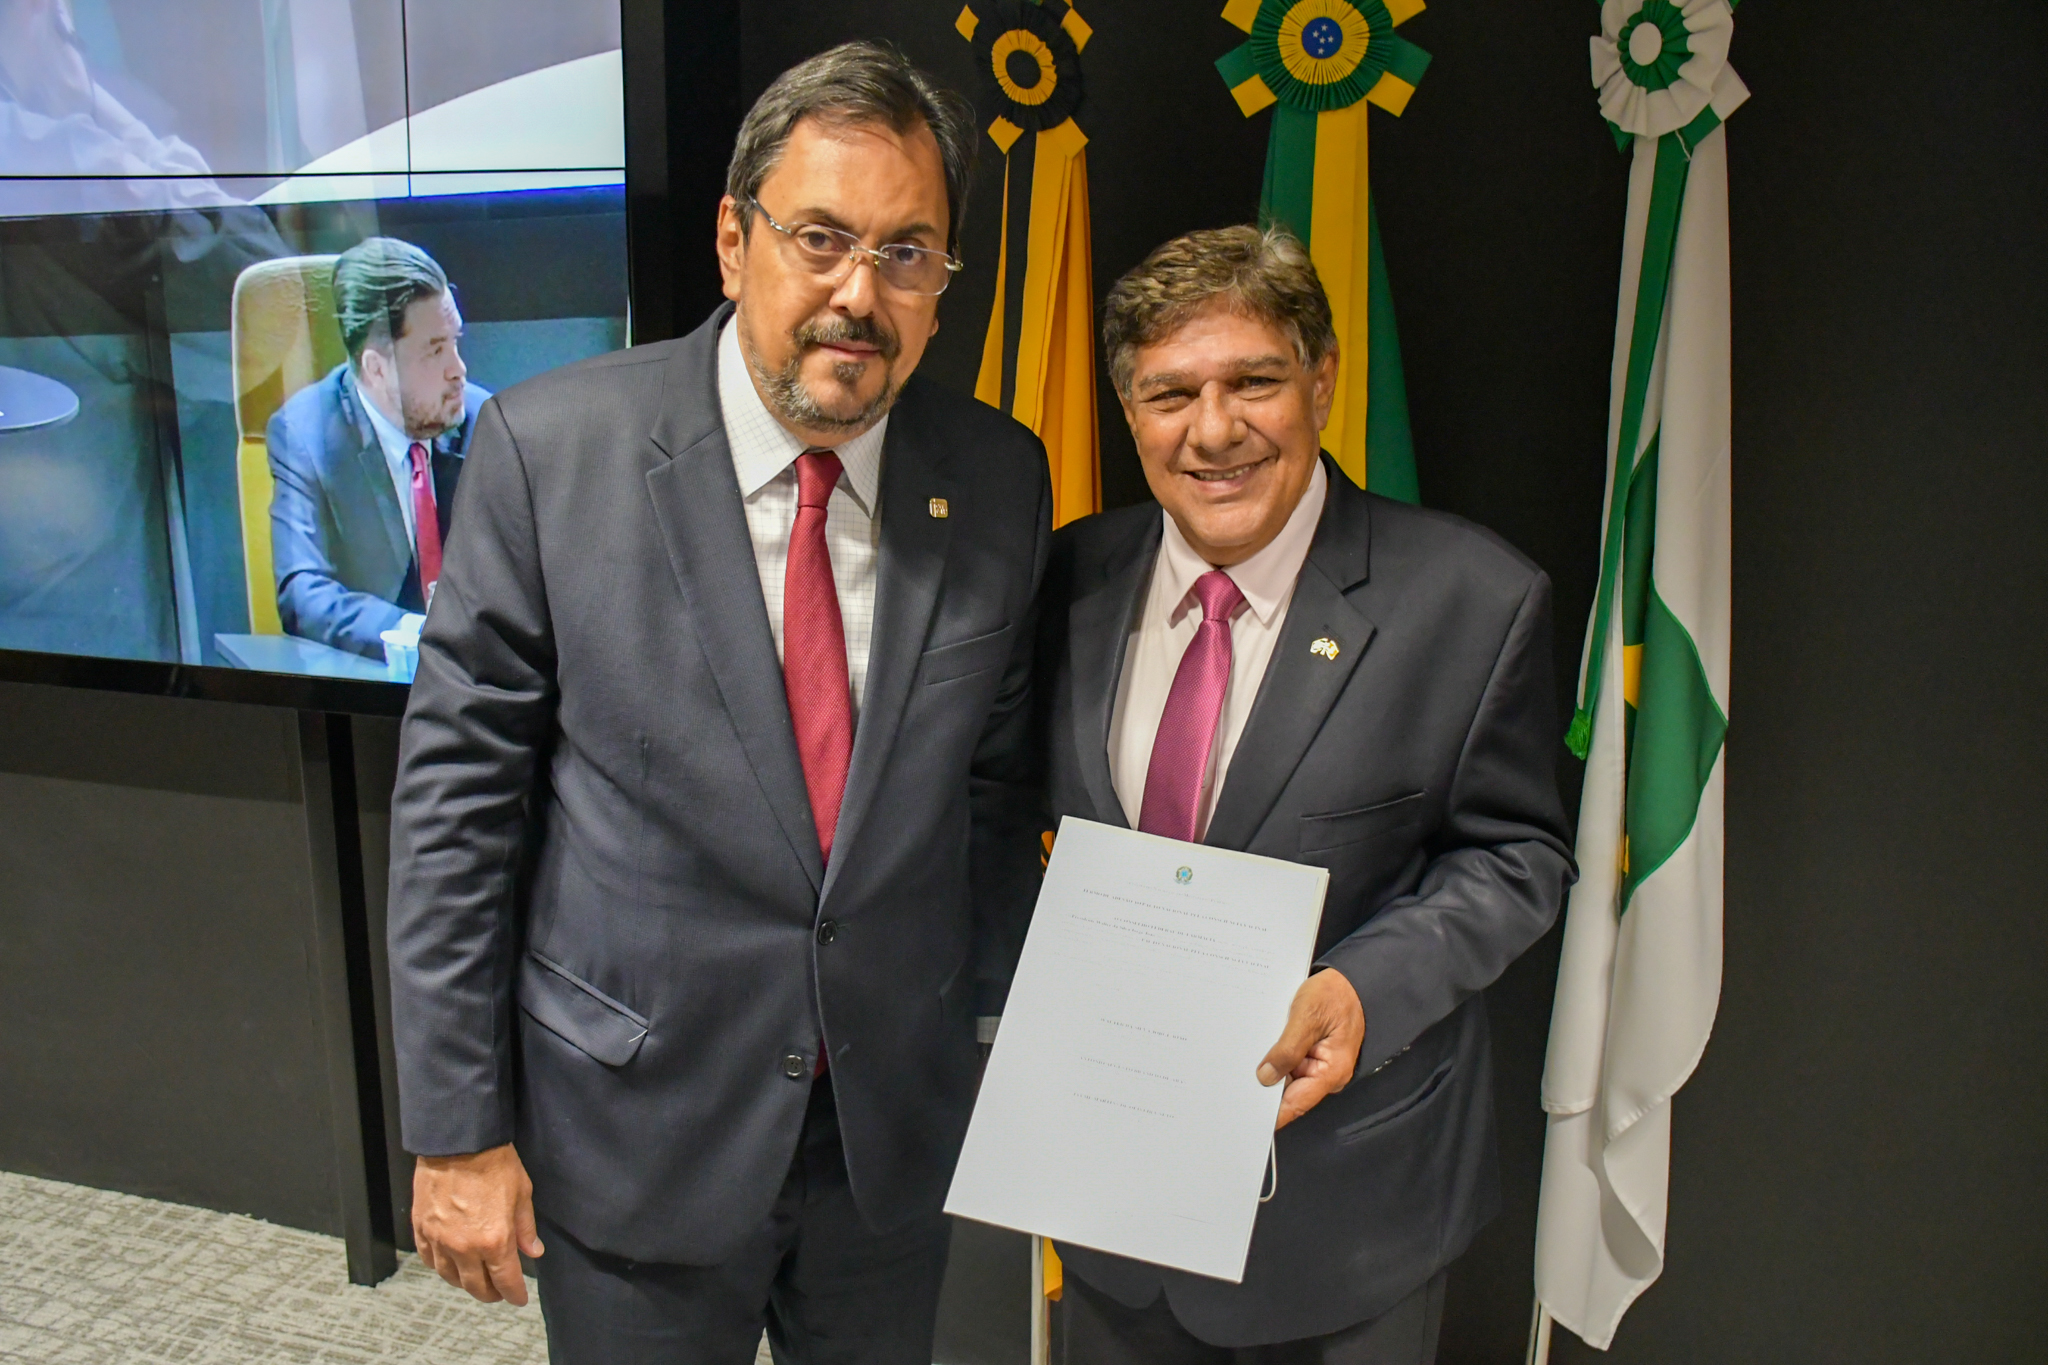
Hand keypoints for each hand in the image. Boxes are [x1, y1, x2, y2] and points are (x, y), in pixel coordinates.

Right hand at [412, 1143, 542, 1304]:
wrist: (459, 1143)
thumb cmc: (493, 1162)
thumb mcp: (522, 1194)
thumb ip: (526, 1228)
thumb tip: (533, 1251)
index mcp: (495, 1240)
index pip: (506, 1281)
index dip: (514, 1294)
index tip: (518, 1298)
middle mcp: (465, 1247)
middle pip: (476, 1286)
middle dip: (491, 1293)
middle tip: (499, 1291)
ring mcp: (440, 1240)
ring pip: (451, 1277)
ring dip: (465, 1283)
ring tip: (476, 1279)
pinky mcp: (421, 1229)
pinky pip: (430, 1260)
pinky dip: (441, 1267)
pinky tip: (450, 1263)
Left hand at [1257, 968, 1365, 1129]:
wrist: (1350, 981)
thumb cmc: (1335, 994)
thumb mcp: (1307, 1017)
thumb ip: (1288, 1049)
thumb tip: (1266, 1077)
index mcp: (1331, 1072)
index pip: (1295, 1104)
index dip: (1270, 1113)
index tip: (1247, 1113)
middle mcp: (1326, 1075)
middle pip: (1288, 1094)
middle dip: (1264, 1087)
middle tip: (1237, 1080)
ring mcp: (1318, 1067)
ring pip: (1286, 1078)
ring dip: (1269, 1069)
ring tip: (1249, 1057)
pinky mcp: (1311, 1057)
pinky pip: (1289, 1065)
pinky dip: (1275, 1058)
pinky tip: (1261, 1049)